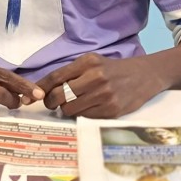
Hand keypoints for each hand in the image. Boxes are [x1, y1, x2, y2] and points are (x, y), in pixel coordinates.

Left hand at [37, 29, 180, 117]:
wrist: (147, 75)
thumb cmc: (115, 69)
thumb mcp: (94, 62)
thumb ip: (72, 73)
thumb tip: (45, 89)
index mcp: (88, 62)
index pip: (56, 77)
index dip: (41, 89)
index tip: (33, 96)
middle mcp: (96, 77)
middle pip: (59, 96)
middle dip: (52, 102)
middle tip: (54, 104)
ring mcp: (105, 95)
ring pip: (70, 110)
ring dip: (67, 111)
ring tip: (73, 106)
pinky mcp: (112, 111)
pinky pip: (85, 118)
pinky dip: (82, 116)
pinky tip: (88, 109)